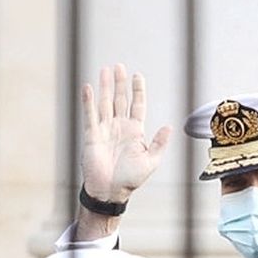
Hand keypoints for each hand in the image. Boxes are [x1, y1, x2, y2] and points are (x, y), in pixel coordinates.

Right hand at [79, 63, 170, 205]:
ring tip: (105, 70)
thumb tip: (169, 126)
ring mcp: (105, 129)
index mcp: (135, 131)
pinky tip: (88, 88)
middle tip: (119, 66)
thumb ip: (159, 143)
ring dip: (105, 87)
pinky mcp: (92, 135)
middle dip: (120, 83)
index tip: (137, 76)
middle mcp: (120, 127)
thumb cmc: (130, 179)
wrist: (110, 191)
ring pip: (105, 103)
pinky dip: (89, 101)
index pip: (137, 105)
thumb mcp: (151, 161)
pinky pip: (90, 115)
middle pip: (120, 99)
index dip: (137, 90)